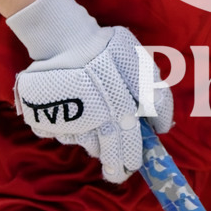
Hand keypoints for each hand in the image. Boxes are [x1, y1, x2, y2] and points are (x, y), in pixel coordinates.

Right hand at [9, 0, 171, 181]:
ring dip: (95, 140)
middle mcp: (97, 123)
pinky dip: (71, 127)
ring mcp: (70, 126)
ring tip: (96, 121)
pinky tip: (74, 109)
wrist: (64, 39)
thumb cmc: (106, 49)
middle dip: (118, 166)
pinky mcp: (46, 125)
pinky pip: (64, 134)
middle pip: (111, 156)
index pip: (133, 145)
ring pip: (88, 145)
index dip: (137, 155)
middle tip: (122, 171)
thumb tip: (163, 127)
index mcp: (121, 111)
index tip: (137, 161)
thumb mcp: (139, 65)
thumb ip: (156, 96)